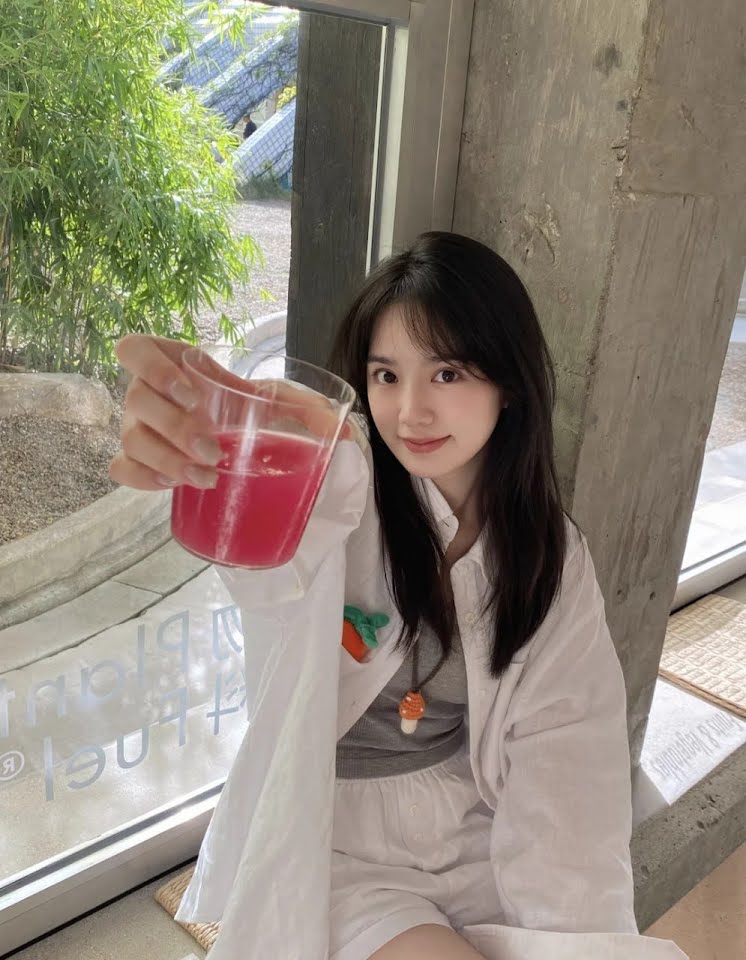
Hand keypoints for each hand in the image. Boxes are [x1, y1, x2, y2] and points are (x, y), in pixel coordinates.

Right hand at [109, 334, 360, 491]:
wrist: (231, 438)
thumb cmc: (244, 408)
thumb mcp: (272, 401)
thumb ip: (306, 408)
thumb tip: (346, 432)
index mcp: (172, 363)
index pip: (132, 349)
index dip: (152, 367)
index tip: (191, 393)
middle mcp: (147, 392)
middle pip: (136, 401)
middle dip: (176, 429)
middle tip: (214, 450)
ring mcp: (137, 427)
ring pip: (131, 440)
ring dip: (166, 460)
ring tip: (205, 476)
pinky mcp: (137, 459)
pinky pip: (120, 468)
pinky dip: (141, 478)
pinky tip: (170, 485)